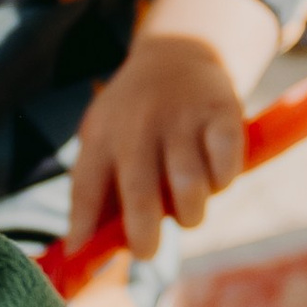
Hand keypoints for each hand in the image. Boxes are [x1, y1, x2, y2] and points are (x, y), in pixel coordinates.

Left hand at [67, 0, 280, 262]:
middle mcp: (139, 126)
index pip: (86, 186)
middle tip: (147, 251)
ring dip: (190, 212)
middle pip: (140, 194)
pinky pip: (226, 167)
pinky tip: (215, 176)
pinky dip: (223, 182)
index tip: (81, 254)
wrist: (179, 52)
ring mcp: (182, 120)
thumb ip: (96, 190)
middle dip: (143, 236)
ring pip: (189, 188)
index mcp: (103, 135)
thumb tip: (81, 250)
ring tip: (188, 208)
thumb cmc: (134, 115)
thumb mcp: (104, 135)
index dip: (82, 225)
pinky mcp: (221, 114)